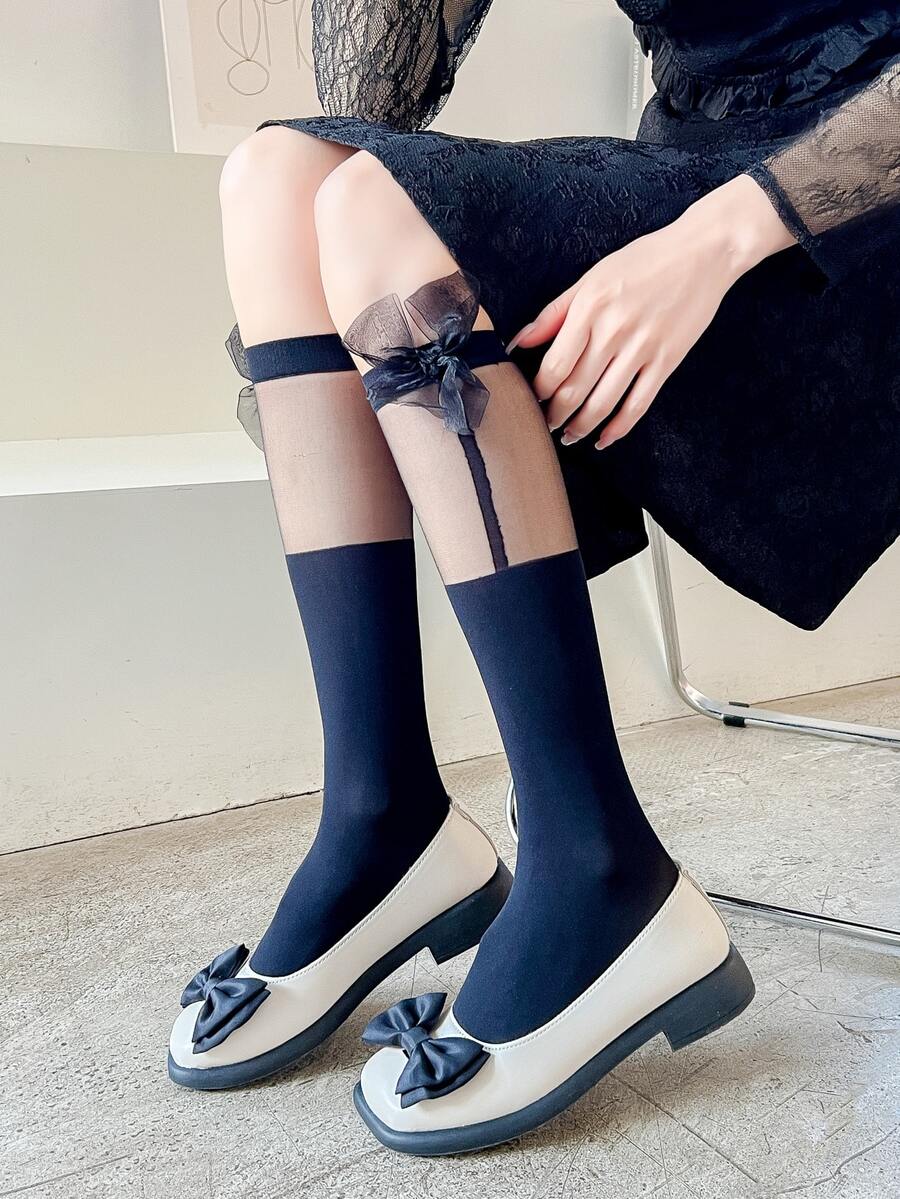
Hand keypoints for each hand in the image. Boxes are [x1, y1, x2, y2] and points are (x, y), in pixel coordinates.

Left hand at [509, 174, 794, 448]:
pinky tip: (603, 439)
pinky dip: (618, 429)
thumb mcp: (592, 277)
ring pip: (602, 404)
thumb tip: (519, 341)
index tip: (532, 398)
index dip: (539, 390)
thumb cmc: (644, 261)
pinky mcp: (667, 361)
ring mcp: (642, 348)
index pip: (554, 365)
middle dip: (554, 415)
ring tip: (568, 436)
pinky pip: (638, 405)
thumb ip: (554, 312)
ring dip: (581, 427)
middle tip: (545, 425)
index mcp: (590, 308)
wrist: (704, 252)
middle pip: (574, 389)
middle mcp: (613, 330)